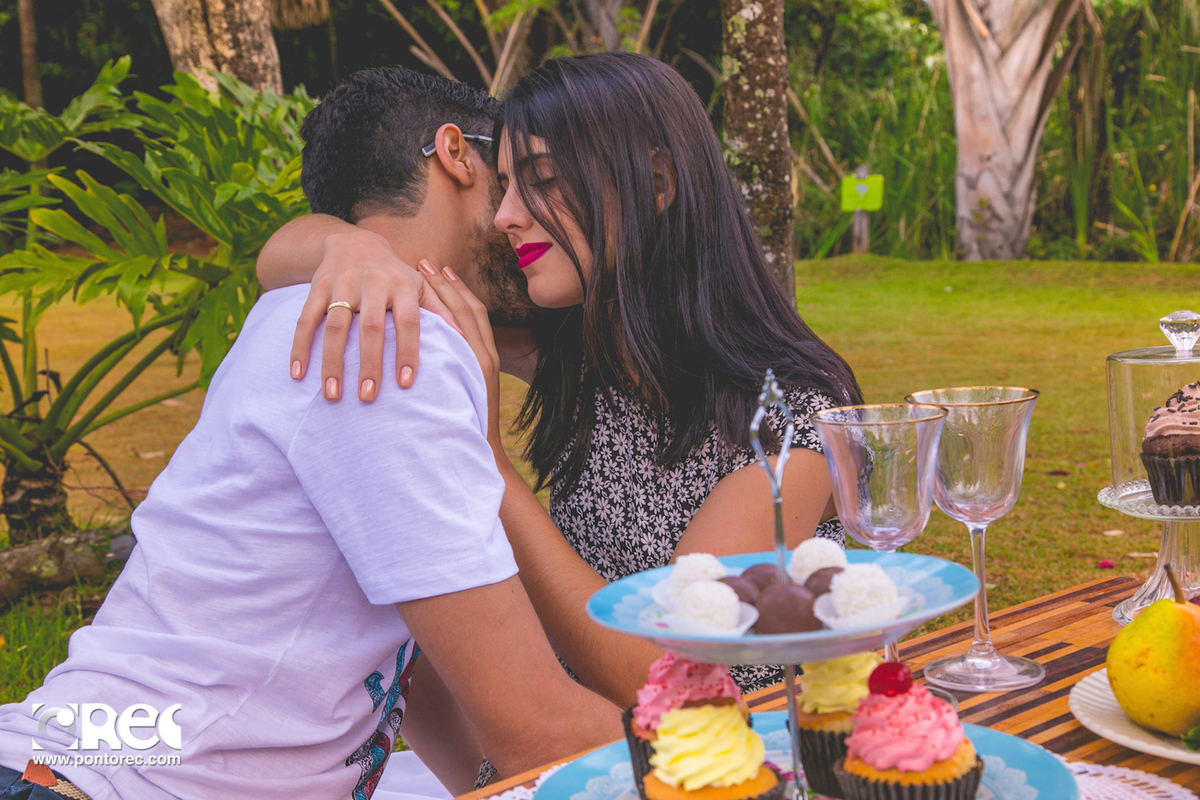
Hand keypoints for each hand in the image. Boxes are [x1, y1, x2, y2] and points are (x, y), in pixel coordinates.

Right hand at [288, 227, 455, 400]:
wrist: (354, 242)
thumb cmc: (395, 274)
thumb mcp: (420, 286)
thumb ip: (441, 310)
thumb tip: (464, 338)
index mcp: (403, 285)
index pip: (408, 321)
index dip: (407, 351)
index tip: (406, 383)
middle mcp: (373, 283)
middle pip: (370, 327)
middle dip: (369, 364)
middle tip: (368, 398)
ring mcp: (342, 284)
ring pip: (334, 326)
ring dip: (331, 362)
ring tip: (332, 395)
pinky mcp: (317, 287)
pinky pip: (305, 319)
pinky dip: (299, 346)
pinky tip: (298, 374)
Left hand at [417, 260, 501, 450]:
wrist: (481, 455)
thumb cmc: (464, 430)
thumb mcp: (459, 395)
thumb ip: (450, 373)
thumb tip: (430, 360)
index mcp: (484, 357)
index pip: (470, 314)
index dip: (454, 292)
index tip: (437, 273)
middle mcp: (486, 354)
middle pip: (467, 308)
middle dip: (445, 284)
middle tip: (423, 263)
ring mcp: (482, 360)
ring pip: (464, 315)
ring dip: (442, 291)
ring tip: (420, 272)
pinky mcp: (477, 369)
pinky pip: (461, 332)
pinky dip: (445, 312)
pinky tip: (423, 301)